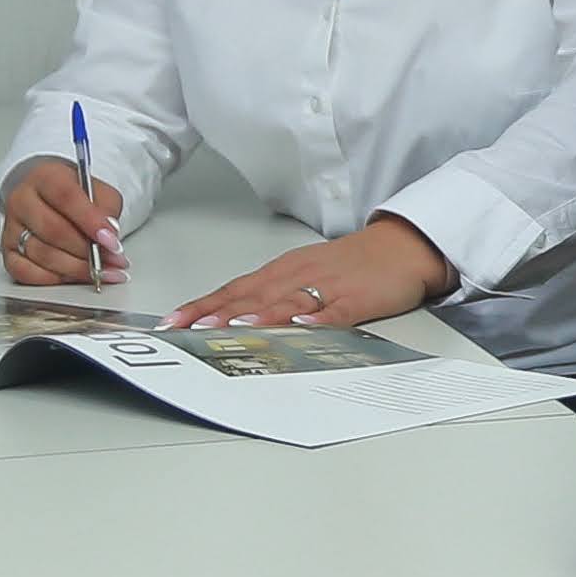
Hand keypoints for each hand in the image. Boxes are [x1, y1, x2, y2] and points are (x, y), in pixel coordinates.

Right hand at [0, 157, 124, 289]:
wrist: (49, 199)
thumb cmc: (74, 196)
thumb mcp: (98, 191)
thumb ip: (107, 209)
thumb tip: (109, 236)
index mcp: (45, 177)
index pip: (66, 197)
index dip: (91, 221)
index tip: (112, 241)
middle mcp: (22, 200)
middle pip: (53, 231)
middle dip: (89, 251)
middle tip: (114, 261)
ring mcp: (11, 228)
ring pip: (43, 255)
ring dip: (78, 269)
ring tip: (104, 272)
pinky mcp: (8, 253)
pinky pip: (26, 273)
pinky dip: (55, 279)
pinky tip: (75, 277)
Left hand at [169, 213, 452, 331]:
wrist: (403, 247)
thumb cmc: (354, 265)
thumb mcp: (306, 275)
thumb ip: (273, 297)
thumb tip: (236, 319)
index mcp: (283, 271)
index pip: (234, 289)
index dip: (202, 305)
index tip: (172, 321)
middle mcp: (298, 276)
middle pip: (251, 296)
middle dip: (216, 313)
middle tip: (185, 329)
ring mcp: (327, 288)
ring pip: (286, 302)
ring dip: (257, 315)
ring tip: (231, 327)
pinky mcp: (357, 300)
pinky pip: (333, 312)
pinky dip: (316, 320)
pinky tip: (300, 327)